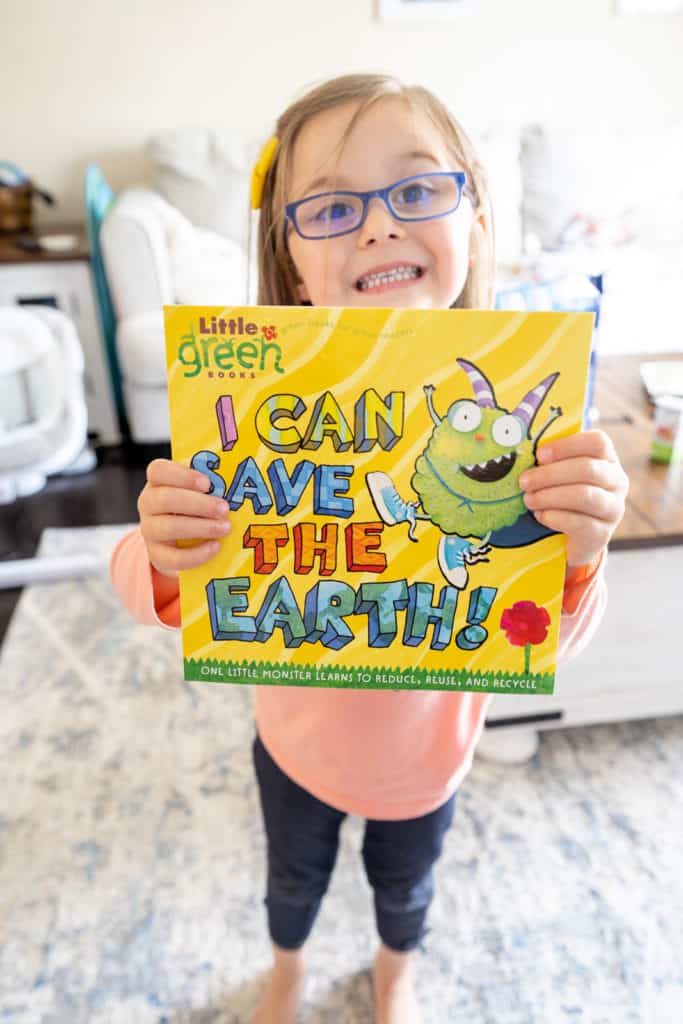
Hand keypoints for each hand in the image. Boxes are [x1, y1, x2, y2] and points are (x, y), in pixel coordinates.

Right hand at [137, 459, 230, 576]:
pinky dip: (197, 554)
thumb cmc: (197, 509)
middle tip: (224, 508)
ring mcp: (150, 530)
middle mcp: (149, 504)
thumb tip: (239, 483)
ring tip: (225, 528)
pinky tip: (215, 547)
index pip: (158, 471)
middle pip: (164, 499)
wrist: (183, 543)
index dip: (182, 476)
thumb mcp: (200, 493)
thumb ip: (212, 485)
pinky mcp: (157, 556)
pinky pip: (174, 557)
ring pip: (168, 527)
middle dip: (198, 504)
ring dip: (200, 527)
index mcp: (158, 482)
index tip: (207, 483)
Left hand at [519, 430, 628, 567]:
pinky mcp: (602, 534)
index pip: (597, 442)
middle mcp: (617, 482)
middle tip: (524, 481)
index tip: (539, 455)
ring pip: (584, 496)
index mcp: (607, 459)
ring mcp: (613, 509)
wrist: (571, 539)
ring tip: (529, 499)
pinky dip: (554, 517)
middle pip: (587, 469)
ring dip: (549, 496)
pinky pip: (578, 522)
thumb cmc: (562, 497)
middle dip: (550, 474)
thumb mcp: (560, 476)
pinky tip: (541, 516)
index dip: (567, 446)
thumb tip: (524, 452)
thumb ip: (551, 462)